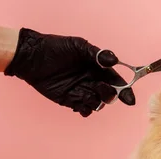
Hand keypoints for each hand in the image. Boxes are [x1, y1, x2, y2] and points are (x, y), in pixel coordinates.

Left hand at [4, 28, 134, 116]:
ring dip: (96, 102)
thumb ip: (97, 54)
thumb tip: (114, 61)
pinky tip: (80, 106)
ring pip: (98, 103)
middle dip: (109, 95)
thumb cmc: (56, 48)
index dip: (125, 90)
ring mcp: (82, 91)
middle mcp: (92, 81)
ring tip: (85, 94)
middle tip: (101, 89)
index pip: (116, 81)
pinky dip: (85, 110)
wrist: (32, 57)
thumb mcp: (78, 46)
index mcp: (98, 68)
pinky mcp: (70, 100)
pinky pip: (84, 109)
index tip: (129, 99)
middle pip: (109, 94)